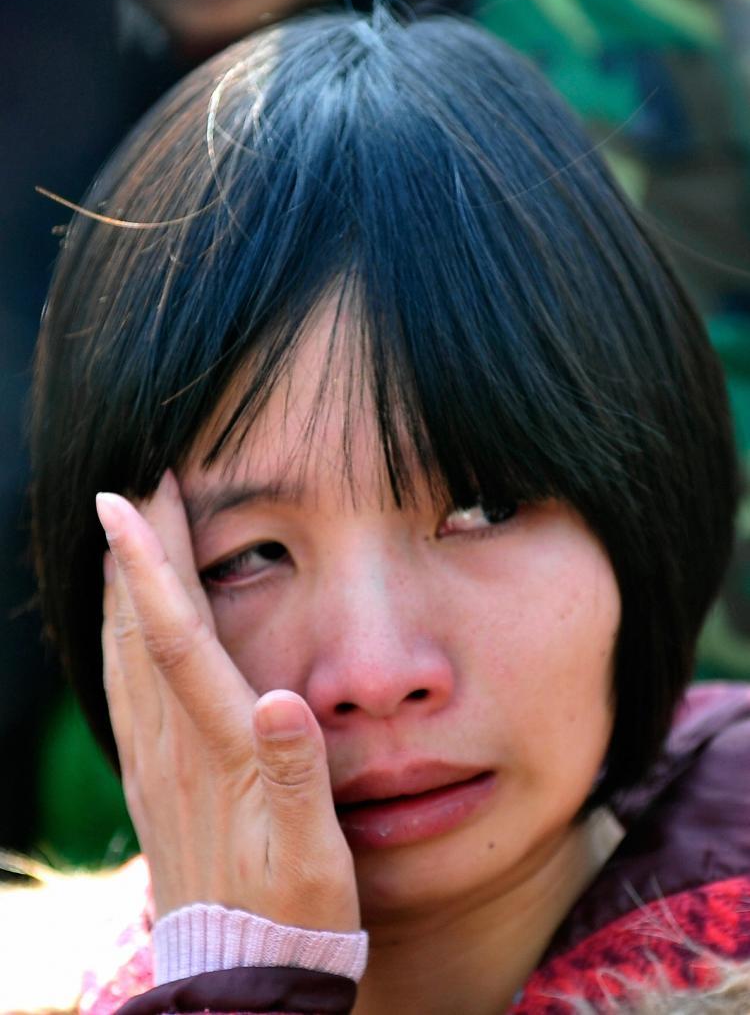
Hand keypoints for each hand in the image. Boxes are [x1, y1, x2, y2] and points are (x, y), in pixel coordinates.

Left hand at [97, 470, 358, 930]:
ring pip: (123, 659)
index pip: (176, 640)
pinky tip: (121, 627)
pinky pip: (123, 696)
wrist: (240, 985)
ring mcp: (154, 768)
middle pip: (142, 633)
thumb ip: (297, 775)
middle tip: (136, 487)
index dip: (151, 567)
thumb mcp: (315, 856)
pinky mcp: (151, 786)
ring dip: (120, 591)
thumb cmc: (292, 916)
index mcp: (217, 752)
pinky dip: (117, 644)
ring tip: (124, 537)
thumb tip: (280, 699)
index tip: (131, 499)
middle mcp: (174, 750)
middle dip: (134, 554)